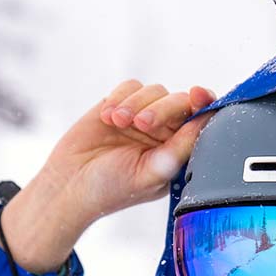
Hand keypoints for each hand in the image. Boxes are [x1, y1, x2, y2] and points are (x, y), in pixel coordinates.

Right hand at [45, 80, 216, 222]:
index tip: (198, 95)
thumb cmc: (111, 189)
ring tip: (117, 122)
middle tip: (140, 124)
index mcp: (177, 151)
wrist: (68, 185)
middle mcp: (164, 132)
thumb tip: (206, 122)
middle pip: (179, 101)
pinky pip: (130, 86)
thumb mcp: (150, 173)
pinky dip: (120, 97)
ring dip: (136, 104)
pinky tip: (107, 118)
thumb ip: (181, 148)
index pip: (200, 122)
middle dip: (162, 109)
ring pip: (155, 90)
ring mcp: (141, 117)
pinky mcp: (119, 104)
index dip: (204, 104)